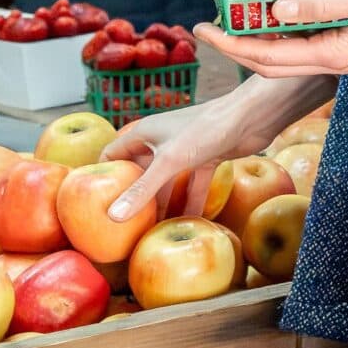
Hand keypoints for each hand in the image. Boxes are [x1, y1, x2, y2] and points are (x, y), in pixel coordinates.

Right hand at [105, 93, 262, 222]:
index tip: (94, 204)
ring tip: (153, 231)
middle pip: (141, 172)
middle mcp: (162, 140)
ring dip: (164, 204)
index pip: (113, 155)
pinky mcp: (207, 158)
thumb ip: (143, 190)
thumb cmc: (207, 128)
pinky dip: (192, 202)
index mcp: (145, 133)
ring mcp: (186, 150)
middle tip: (125, 227)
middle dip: (135, 197)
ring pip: (168, 182)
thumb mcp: (170, 161)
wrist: (253, 116)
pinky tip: (190, 223)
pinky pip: (193, 185)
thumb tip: (113, 217)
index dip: (103, 176)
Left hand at [197, 0, 347, 78]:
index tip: (202, 29)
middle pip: (271, 63)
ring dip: (255, 43)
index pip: (269, 57)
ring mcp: (344, 52)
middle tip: (204, 28)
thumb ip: (322, 4)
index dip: (231, 44)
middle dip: (234, 48)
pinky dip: (281, 35)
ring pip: (287, 56)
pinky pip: (304, 44)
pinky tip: (272, 15)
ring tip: (230, 22)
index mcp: (336, 53)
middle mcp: (336, 59)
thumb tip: (274, 11)